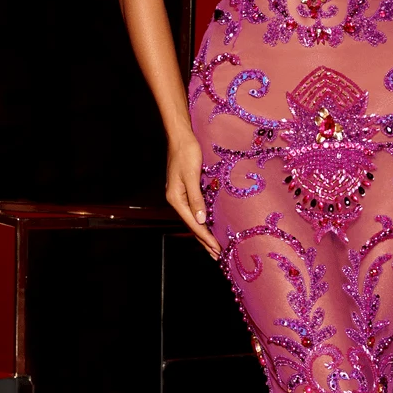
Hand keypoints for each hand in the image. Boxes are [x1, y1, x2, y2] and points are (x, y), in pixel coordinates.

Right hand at [166, 134, 221, 260]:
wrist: (181, 136)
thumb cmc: (186, 152)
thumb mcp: (192, 175)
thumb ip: (196, 197)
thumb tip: (201, 220)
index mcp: (176, 198)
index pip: (193, 223)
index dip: (205, 237)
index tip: (216, 249)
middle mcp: (176, 199)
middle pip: (192, 224)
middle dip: (204, 240)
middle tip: (216, 255)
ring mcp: (180, 194)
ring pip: (193, 218)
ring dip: (203, 232)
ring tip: (213, 246)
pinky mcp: (185, 189)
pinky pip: (195, 209)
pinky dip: (202, 220)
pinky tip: (208, 224)